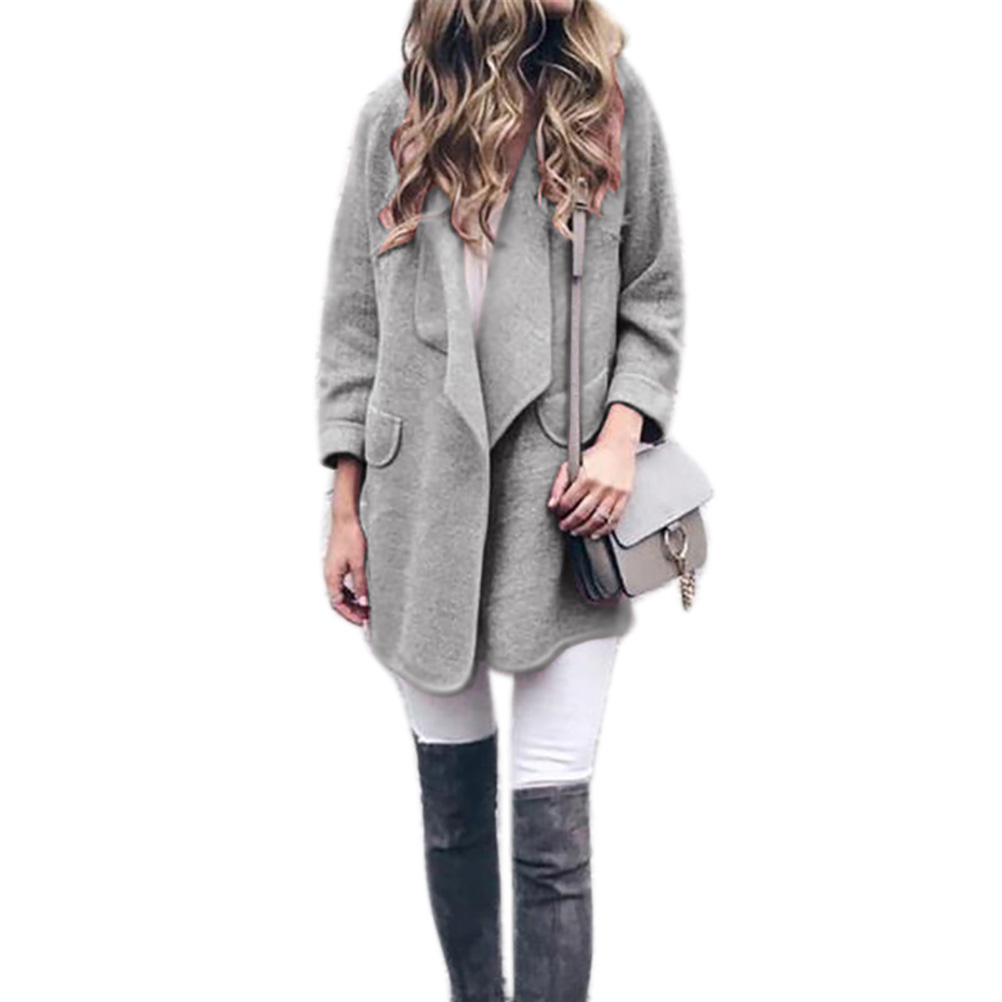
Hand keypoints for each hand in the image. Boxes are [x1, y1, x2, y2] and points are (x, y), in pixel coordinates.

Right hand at [324, 510, 368, 624]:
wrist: (346, 518)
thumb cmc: (350, 536)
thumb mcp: (359, 564)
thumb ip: (361, 584)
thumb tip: (364, 601)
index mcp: (331, 576)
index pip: (338, 604)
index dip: (350, 614)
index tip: (362, 621)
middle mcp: (329, 574)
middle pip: (338, 600)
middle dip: (351, 611)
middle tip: (366, 617)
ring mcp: (333, 569)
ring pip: (340, 592)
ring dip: (352, 602)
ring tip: (366, 607)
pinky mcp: (338, 563)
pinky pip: (342, 584)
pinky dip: (351, 592)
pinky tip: (362, 592)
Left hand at [547, 435, 635, 539]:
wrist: (619, 447)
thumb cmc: (596, 456)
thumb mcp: (572, 464)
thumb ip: (559, 484)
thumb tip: (552, 504)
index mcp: (586, 477)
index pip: (568, 502)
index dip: (560, 511)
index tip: (558, 513)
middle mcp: (601, 486)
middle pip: (581, 514)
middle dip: (569, 523)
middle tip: (564, 526)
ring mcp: (614, 494)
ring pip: (597, 520)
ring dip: (584, 530)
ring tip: (576, 531)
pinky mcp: (624, 498)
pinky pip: (613, 520)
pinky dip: (603, 530)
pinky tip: (594, 532)